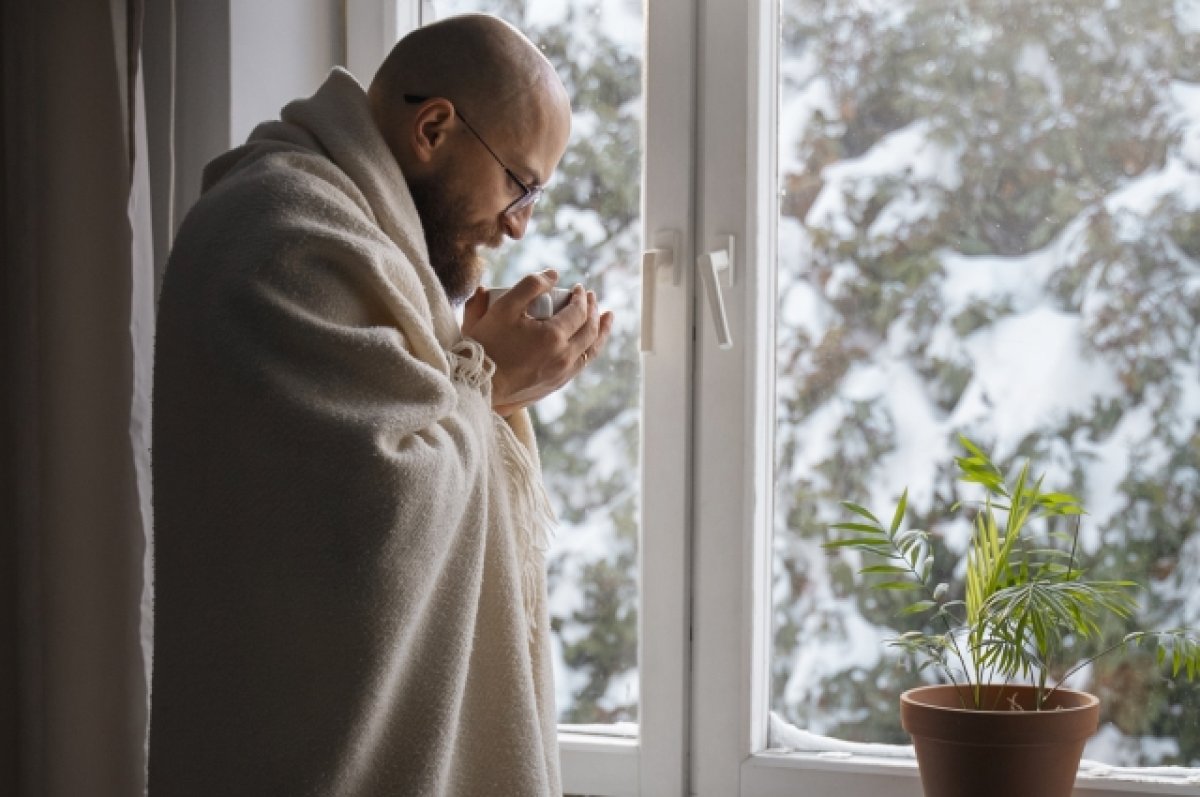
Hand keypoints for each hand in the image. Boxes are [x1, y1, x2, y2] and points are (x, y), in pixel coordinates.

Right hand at [462, 270, 614, 415]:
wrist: (479, 384)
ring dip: (601, 332)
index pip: (578, 312)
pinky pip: (581, 365)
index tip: (579, 288)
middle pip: (590, 331)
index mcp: (553, 337)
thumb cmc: (487, 344)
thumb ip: (529, 285)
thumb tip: (554, 274)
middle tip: (593, 298)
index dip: (581, 297)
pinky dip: (589, 350)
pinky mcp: (555, 385)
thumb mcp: (504, 307)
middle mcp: (563, 357)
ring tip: (608, 319)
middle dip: (594, 311)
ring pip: (591, 351)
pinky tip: (589, 344)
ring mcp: (562, 374)